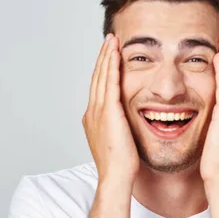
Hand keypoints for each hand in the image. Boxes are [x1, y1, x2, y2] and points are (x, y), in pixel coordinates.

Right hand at [82, 34, 139, 186]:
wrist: (116, 177)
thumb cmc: (121, 165)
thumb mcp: (118, 141)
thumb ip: (119, 127)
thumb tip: (126, 123)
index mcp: (93, 118)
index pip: (98, 88)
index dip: (103, 70)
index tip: (109, 55)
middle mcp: (92, 112)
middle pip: (97, 77)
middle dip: (103, 58)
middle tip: (108, 40)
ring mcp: (98, 111)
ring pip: (101, 76)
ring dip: (106, 56)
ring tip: (112, 40)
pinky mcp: (108, 112)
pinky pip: (110, 83)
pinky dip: (111, 66)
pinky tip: (116, 54)